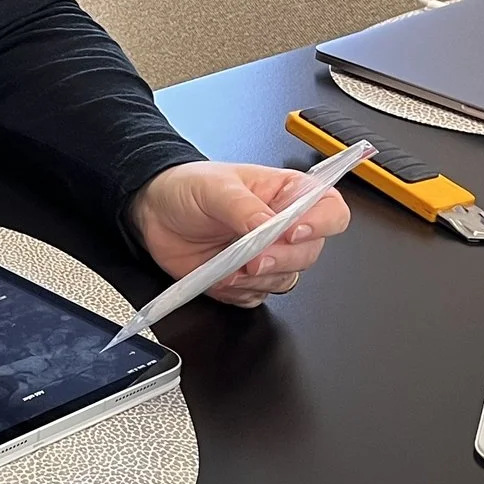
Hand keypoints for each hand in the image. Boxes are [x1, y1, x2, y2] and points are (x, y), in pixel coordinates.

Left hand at [129, 161, 351, 307]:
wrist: (154, 212)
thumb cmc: (188, 188)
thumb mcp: (216, 188)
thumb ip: (244, 208)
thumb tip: (268, 227)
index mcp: (288, 195)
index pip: (329, 210)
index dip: (320, 225)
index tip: (291, 232)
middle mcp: (284, 227)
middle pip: (310, 253)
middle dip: (280, 259)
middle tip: (251, 257)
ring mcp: (267, 256)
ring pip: (286, 279)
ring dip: (256, 279)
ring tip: (227, 266)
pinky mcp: (246, 279)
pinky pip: (257, 296)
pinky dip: (239, 292)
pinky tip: (220, 277)